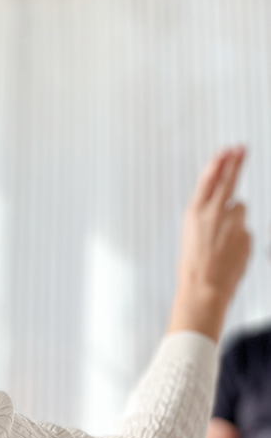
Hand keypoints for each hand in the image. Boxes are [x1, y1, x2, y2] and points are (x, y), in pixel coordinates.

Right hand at [169, 147, 250, 341]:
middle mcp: (214, 213)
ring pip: (239, 209)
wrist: (204, 288)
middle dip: (236, 162)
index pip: (209, 179)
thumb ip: (208, 216)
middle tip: (242, 148)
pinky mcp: (247, 235)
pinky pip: (245, 230)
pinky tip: (228, 251)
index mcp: (194, 212)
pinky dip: (239, 237)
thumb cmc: (193, 265)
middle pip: (228, 180)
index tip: (227, 150)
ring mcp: (233, 223)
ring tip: (221, 238)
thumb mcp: (191, 234)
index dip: (219, 162)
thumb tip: (229, 206)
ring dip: (234, 217)